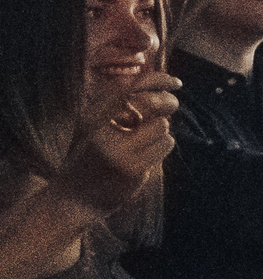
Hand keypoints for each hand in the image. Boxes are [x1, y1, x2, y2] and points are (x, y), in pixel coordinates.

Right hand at [58, 71, 180, 211]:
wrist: (72, 199)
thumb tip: (157, 89)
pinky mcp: (132, 168)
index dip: (156, 79)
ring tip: (145, 142)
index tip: (175, 82)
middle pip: (148, 102)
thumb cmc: (87, 159)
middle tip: (172, 106)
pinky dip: (163, 146)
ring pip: (161, 125)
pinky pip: (165, 144)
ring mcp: (117, 149)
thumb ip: (114, 108)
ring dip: (161, 131)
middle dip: (167, 102)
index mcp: (89, 115)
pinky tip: (148, 154)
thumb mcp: (92, 128)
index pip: (127, 85)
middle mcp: (100, 129)